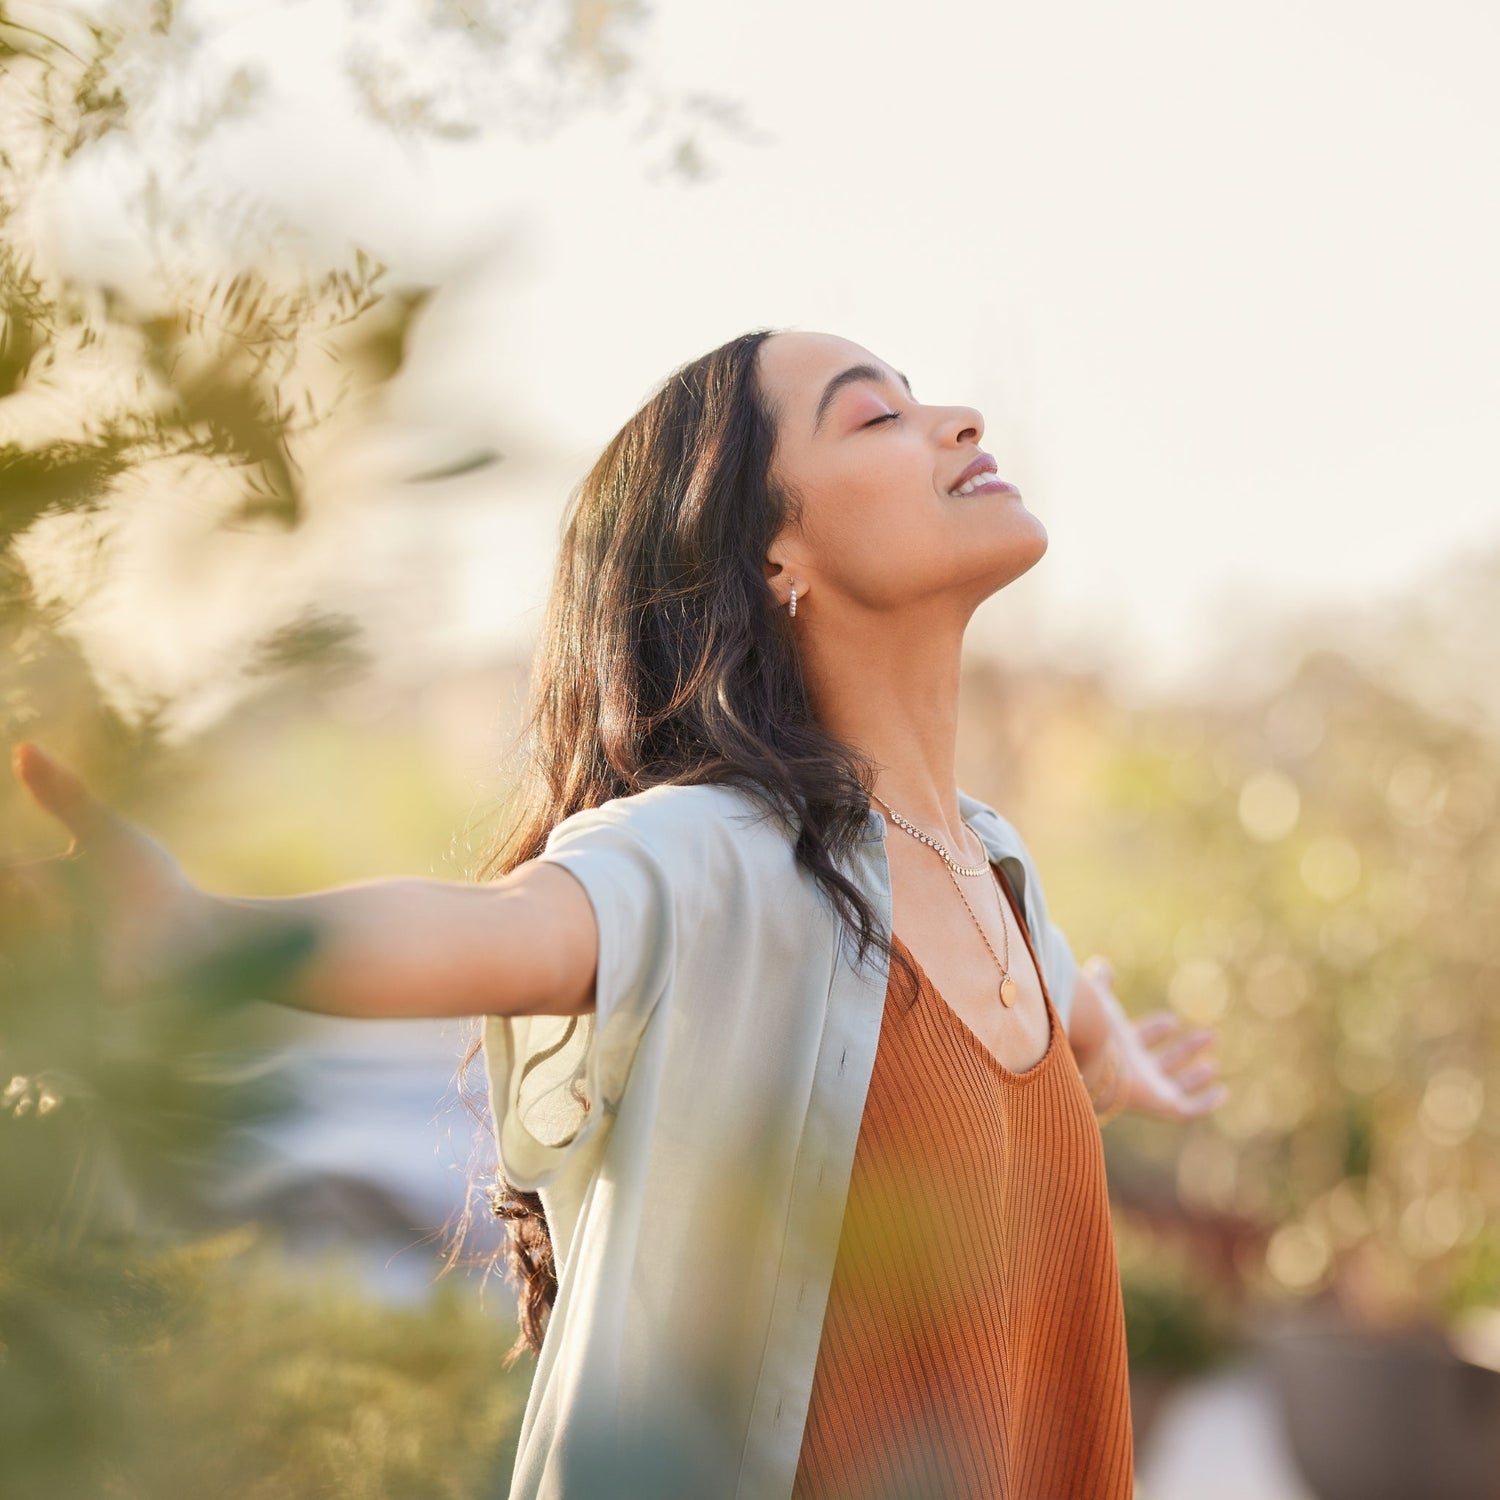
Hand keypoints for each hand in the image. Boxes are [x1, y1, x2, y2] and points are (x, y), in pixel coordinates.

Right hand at [4, 741, 208, 1000]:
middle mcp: (28, 944)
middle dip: (16, 904)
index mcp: (25, 901)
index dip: (9, 878)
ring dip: (36, 929)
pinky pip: (45, 990)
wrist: (205, 934)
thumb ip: (64, 796)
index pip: (2, 882)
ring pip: (17, 956)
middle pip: (8, 921)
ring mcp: (51, 979)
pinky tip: (79, 939)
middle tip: (36, 883)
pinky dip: (56, 960)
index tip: (24, 872)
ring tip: (66, 911)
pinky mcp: (83, 1003)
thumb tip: (23, 749)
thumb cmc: (150, 884)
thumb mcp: (107, 836)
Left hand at [1082, 956, 1228, 1121]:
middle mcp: (1133, 1070)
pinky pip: (1187, 1109)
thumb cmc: (1094, 1027)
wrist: (1092, 1057)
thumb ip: (1100, 984)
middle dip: (1184, 1050)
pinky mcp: (1161, 1104)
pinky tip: (1221, 1093)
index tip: (1172, 1020)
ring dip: (1194, 1077)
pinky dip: (1204, 1103)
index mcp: (1117, 1047)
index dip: (1156, 1030)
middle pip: (1161, 1063)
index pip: (1140, 1039)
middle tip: (1209, 1035)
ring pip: (1174, 1086)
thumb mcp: (1100, 999)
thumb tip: (1100, 963)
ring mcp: (1147, 1089)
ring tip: (1213, 1065)